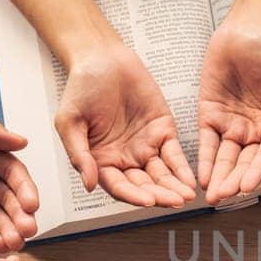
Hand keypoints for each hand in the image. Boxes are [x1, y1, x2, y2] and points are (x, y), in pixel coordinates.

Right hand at [55, 46, 197, 207]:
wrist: (102, 59)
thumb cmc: (81, 89)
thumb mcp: (69, 122)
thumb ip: (79, 154)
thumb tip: (89, 184)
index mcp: (101, 162)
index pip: (119, 186)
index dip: (133, 195)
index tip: (147, 201)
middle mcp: (125, 159)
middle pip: (144, 185)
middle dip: (160, 195)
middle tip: (175, 202)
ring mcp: (146, 147)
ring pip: (162, 174)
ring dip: (174, 187)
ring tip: (186, 196)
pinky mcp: (163, 131)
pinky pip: (174, 154)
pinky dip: (183, 168)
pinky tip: (190, 180)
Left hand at [197, 24, 260, 203]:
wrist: (244, 33)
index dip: (258, 171)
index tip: (248, 186)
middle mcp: (254, 132)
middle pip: (245, 162)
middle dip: (235, 180)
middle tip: (224, 197)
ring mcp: (232, 126)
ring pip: (225, 158)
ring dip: (219, 177)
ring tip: (213, 195)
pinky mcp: (210, 117)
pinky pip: (207, 143)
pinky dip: (204, 160)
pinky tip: (201, 177)